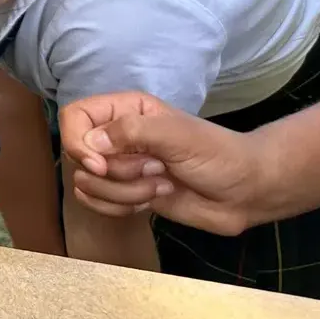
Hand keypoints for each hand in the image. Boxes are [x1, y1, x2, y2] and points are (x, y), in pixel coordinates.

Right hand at [60, 92, 264, 235]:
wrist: (245, 192)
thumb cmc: (217, 154)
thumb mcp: (177, 135)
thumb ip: (132, 132)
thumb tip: (90, 146)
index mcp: (124, 111)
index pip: (74, 118)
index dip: (76, 142)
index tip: (99, 165)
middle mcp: (115, 136)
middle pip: (78, 157)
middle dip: (116, 173)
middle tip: (155, 169)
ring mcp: (120, 167)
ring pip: (87, 184)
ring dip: (124, 193)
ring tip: (160, 184)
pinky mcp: (126, 194)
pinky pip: (98, 204)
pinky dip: (123, 208)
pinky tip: (153, 200)